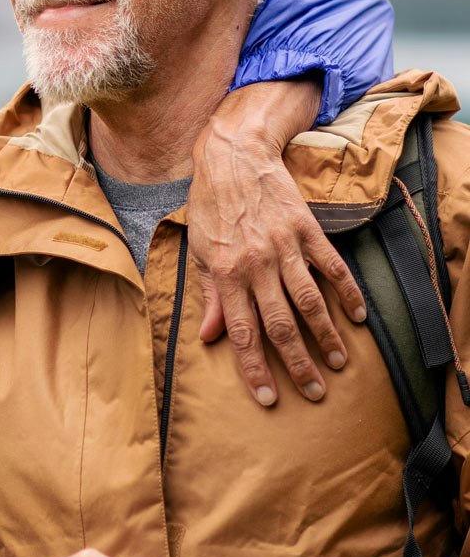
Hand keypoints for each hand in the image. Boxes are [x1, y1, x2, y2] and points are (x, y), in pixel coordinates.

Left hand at [189, 80, 365, 405]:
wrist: (233, 158)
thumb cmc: (211, 208)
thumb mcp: (200, 252)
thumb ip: (210, 296)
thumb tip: (210, 337)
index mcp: (224, 274)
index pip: (241, 332)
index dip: (254, 368)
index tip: (268, 398)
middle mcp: (255, 265)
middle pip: (280, 325)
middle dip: (297, 364)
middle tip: (314, 392)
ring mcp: (283, 247)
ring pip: (309, 301)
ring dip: (326, 336)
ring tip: (339, 363)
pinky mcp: (306, 229)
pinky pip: (331, 266)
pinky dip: (347, 291)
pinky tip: (357, 316)